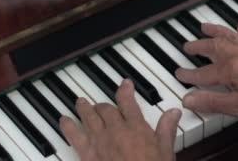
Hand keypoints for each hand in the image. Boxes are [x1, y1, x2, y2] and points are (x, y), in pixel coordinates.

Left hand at [59, 79, 181, 160]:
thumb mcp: (166, 151)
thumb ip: (167, 129)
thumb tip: (173, 112)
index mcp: (136, 128)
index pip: (128, 102)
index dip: (125, 90)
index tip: (125, 84)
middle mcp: (116, 130)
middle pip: (106, 109)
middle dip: (104, 105)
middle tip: (103, 104)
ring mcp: (100, 141)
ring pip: (89, 117)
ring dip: (84, 108)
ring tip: (80, 102)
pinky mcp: (88, 155)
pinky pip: (75, 136)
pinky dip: (68, 127)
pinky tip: (64, 121)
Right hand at [176, 23, 237, 121]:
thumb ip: (212, 102)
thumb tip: (190, 99)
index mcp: (231, 69)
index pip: (204, 72)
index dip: (189, 74)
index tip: (179, 73)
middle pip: (214, 47)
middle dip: (199, 46)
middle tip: (187, 45)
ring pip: (230, 36)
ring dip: (216, 31)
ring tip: (205, 26)